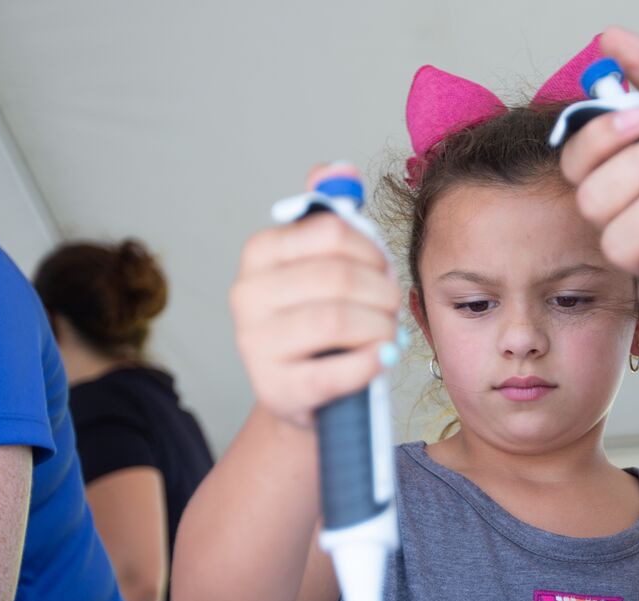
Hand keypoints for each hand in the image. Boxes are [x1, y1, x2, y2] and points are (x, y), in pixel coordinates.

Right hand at [229, 190, 400, 429]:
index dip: (373, 251)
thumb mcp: (322, 265)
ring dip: (380, 327)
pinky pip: (337, 371)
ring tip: (387, 333)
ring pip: (340, 321)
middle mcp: (246, 295)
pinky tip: (382, 357)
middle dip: (382, 293)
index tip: (383, 270)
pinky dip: (371, 362)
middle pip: (340, 278)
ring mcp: (255, 345)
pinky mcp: (275, 389)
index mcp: (260, 253)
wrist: (303, 393)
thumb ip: (331, 215)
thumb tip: (340, 169)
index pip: (331, 232)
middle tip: (392, 308)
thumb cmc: (319, 322)